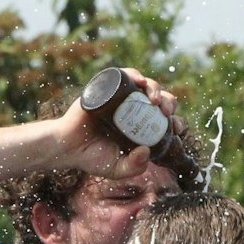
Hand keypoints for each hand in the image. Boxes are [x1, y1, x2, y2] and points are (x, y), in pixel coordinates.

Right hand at [60, 67, 185, 177]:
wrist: (66, 147)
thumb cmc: (91, 158)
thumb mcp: (117, 169)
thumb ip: (133, 167)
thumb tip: (147, 151)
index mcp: (140, 127)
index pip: (164, 121)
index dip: (175, 121)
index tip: (177, 128)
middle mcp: (132, 109)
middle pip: (158, 101)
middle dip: (168, 104)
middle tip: (167, 113)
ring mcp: (120, 97)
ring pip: (145, 86)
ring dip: (155, 89)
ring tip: (155, 101)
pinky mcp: (106, 87)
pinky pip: (124, 75)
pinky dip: (135, 75)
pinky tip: (140, 82)